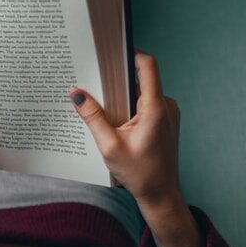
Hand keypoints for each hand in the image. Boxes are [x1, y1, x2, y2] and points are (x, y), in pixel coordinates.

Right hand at [70, 52, 202, 246]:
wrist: (161, 195)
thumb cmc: (139, 174)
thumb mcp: (109, 146)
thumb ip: (93, 117)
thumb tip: (76, 93)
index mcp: (155, 108)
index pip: (147, 65)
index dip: (130, 53)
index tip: (111, 51)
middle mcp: (166, 106)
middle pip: (142, 77)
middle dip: (119, 77)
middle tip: (96, 79)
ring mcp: (169, 113)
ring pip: (144, 91)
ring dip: (124, 95)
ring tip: (103, 104)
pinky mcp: (166, 120)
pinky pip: (148, 103)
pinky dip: (131, 106)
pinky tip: (116, 120)